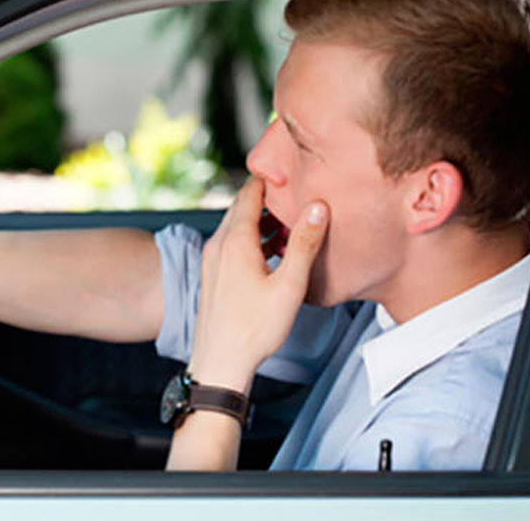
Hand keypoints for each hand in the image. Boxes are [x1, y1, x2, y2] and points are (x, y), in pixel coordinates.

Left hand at [188, 177, 328, 392]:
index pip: (249, 193)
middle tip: (294, 190)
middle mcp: (217, 244)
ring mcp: (211, 259)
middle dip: (266, 197)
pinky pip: (230, 244)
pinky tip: (269, 251)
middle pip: (241, 207)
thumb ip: (303, 244)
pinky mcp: (211, 274)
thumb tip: (318, 206)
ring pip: (235, 226)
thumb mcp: (288, 285)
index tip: (289, 167)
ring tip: (288, 221)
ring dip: (259, 220)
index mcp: (234, 240)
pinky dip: (250, 238)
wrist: (219, 362)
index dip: (269, 178)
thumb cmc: (254, 329)